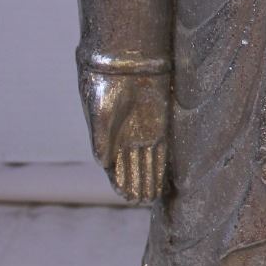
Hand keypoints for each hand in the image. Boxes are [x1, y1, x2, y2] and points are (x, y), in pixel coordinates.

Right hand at [80, 70, 168, 203]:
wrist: (123, 62)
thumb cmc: (105, 85)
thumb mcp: (100, 112)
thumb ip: (101, 139)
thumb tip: (103, 164)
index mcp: (109, 138)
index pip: (116, 167)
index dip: (121, 183)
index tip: (127, 197)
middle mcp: (127, 138)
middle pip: (134, 169)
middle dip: (138, 186)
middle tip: (142, 203)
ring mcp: (144, 132)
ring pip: (148, 163)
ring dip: (150, 181)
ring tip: (152, 198)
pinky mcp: (160, 124)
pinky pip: (161, 150)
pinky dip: (162, 166)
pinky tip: (165, 180)